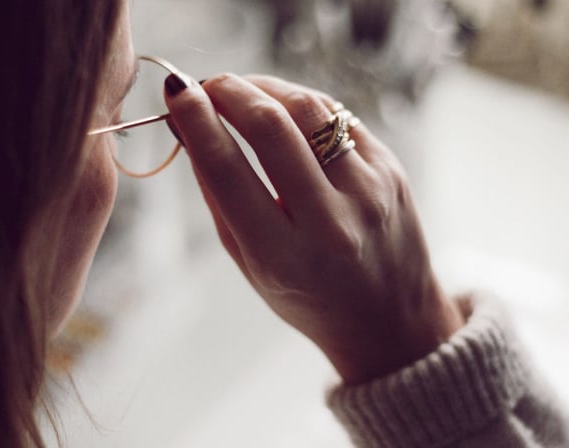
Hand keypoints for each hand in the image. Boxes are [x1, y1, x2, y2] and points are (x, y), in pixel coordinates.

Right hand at [165, 73, 464, 383]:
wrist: (390, 321)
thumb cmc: (311, 298)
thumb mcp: (252, 266)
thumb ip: (220, 200)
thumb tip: (191, 130)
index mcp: (284, 257)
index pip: (228, 171)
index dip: (196, 122)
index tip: (178, 92)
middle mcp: (331, 222)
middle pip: (272, 126)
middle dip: (229, 91)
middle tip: (207, 85)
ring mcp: (369, 192)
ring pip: (309, 109)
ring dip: (266, 88)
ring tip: (242, 93)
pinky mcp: (391, 171)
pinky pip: (339, 117)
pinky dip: (302, 104)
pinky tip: (283, 109)